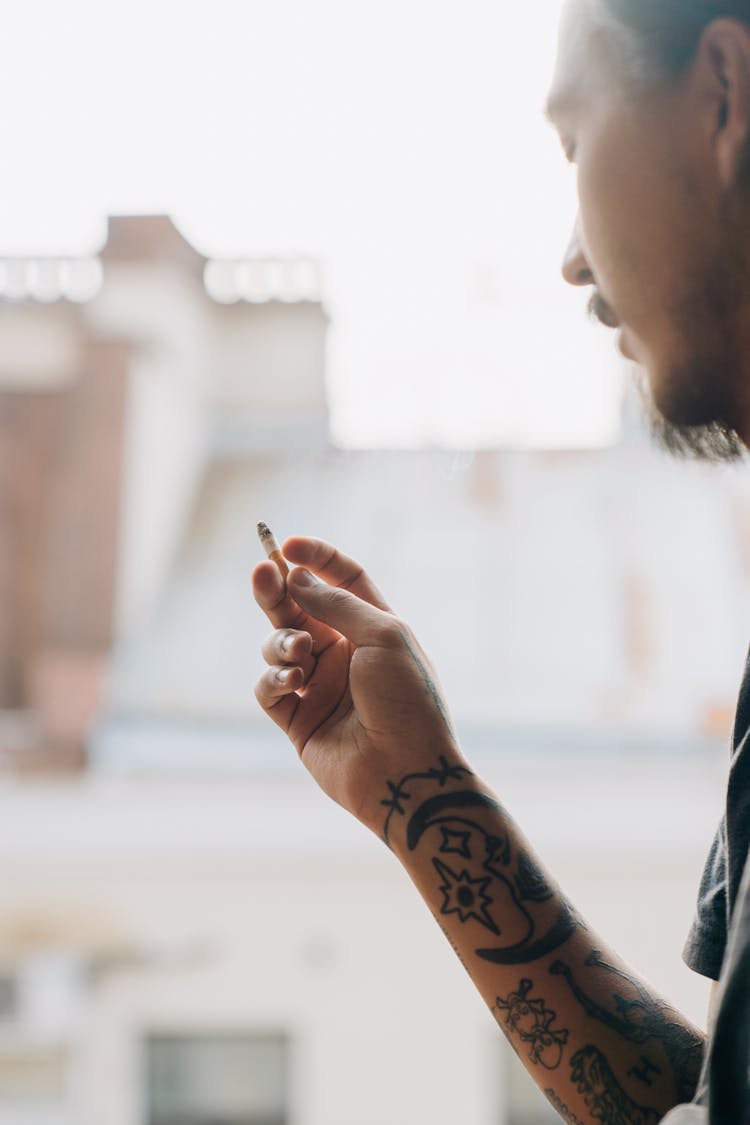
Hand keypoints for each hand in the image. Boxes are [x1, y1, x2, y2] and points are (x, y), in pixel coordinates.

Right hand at [253, 536, 462, 833]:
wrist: (405, 773)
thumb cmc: (407, 701)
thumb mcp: (384, 637)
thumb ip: (337, 605)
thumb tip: (295, 577)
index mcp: (374, 629)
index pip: (343, 581)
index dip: (317, 559)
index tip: (288, 546)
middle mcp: (345, 654)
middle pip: (300, 608)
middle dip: (277, 590)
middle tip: (261, 572)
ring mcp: (320, 686)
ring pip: (278, 645)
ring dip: (281, 641)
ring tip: (299, 654)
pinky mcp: (298, 720)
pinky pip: (269, 687)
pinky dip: (273, 679)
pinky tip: (293, 683)